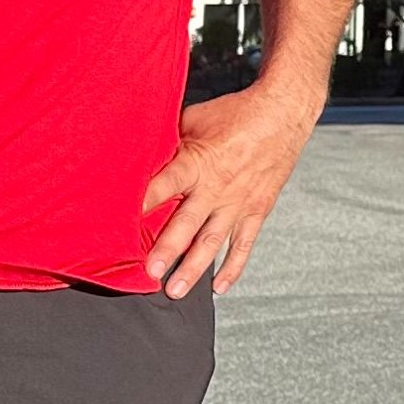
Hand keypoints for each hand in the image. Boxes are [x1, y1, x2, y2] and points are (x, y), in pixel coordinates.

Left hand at [141, 78, 323, 296]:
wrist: (284, 113)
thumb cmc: (236, 113)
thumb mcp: (195, 119)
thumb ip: (170, 144)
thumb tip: (141, 157)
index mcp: (197, 160)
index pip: (164, 185)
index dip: (142, 203)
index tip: (119, 224)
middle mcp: (217, 186)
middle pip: (187, 223)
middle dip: (167, 249)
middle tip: (149, 272)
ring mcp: (238, 201)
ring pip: (213, 241)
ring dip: (194, 267)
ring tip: (175, 290)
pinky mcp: (257, 209)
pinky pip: (244, 243)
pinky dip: (233, 267)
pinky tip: (219, 287)